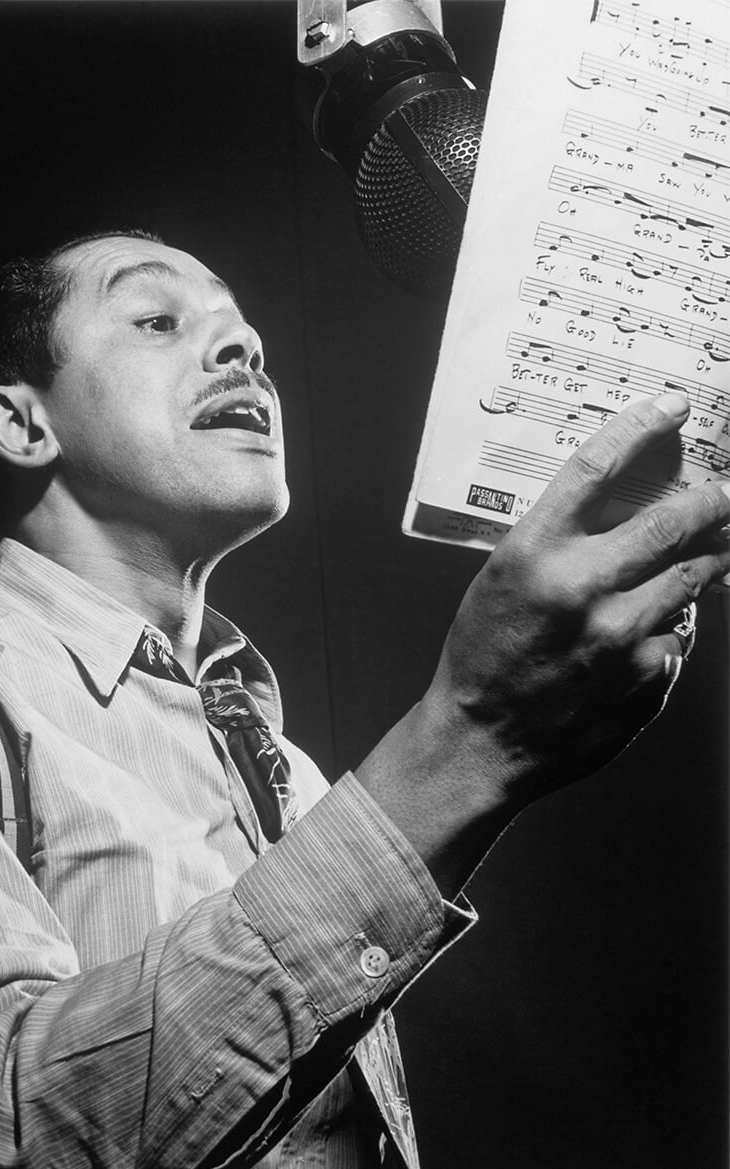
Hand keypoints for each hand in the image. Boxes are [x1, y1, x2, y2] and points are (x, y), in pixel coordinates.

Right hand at [423, 390, 729, 802]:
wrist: (482, 740)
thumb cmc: (483, 657)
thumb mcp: (502, 580)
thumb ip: (560, 544)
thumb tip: (625, 511)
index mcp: (532, 553)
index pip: (595, 467)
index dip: (640, 427)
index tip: (669, 407)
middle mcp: (581, 587)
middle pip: (671, 519)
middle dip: (711, 498)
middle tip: (725, 490)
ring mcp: (620, 635)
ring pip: (692, 575)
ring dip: (711, 556)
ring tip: (716, 549)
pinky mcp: (647, 676)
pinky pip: (679, 635)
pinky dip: (673, 627)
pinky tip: (650, 634)